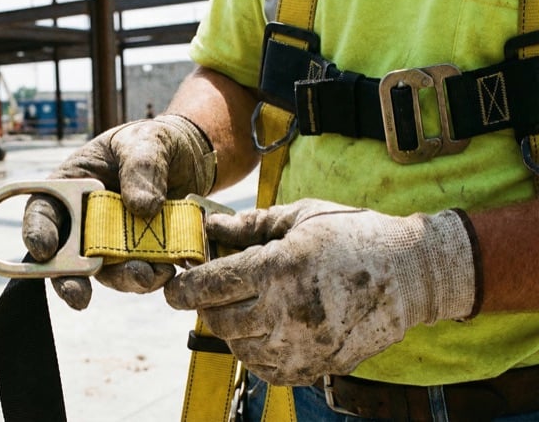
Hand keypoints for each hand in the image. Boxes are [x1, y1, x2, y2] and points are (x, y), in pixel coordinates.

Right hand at [23, 115, 215, 308]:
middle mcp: (84, 221)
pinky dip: (151, 277)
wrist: (190, 158)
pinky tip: (166, 271)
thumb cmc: (154, 142)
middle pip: (65, 258)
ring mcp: (111, 243)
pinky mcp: (140, 256)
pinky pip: (139, 274)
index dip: (37, 233)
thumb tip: (141, 207)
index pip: (42, 212)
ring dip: (122, 279)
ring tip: (147, 276)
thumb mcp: (146, 141)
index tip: (44, 250)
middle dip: (69, 281)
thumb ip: (142, 166)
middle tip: (79, 297)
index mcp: (70, 187)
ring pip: (106, 272)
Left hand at [164, 199, 478, 384]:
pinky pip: (266, 370)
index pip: (212, 286)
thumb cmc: (355, 236)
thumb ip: (251, 224)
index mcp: (280, 268)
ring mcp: (303, 344)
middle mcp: (287, 311)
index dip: (184, 288)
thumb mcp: (303, 216)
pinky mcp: (317, 365)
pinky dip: (256, 352)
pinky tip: (267, 330)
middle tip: (215, 291)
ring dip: (232, 328)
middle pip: (219, 320)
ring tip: (248, 307)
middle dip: (207, 305)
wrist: (413, 275)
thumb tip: (210, 226)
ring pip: (239, 347)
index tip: (174, 287)